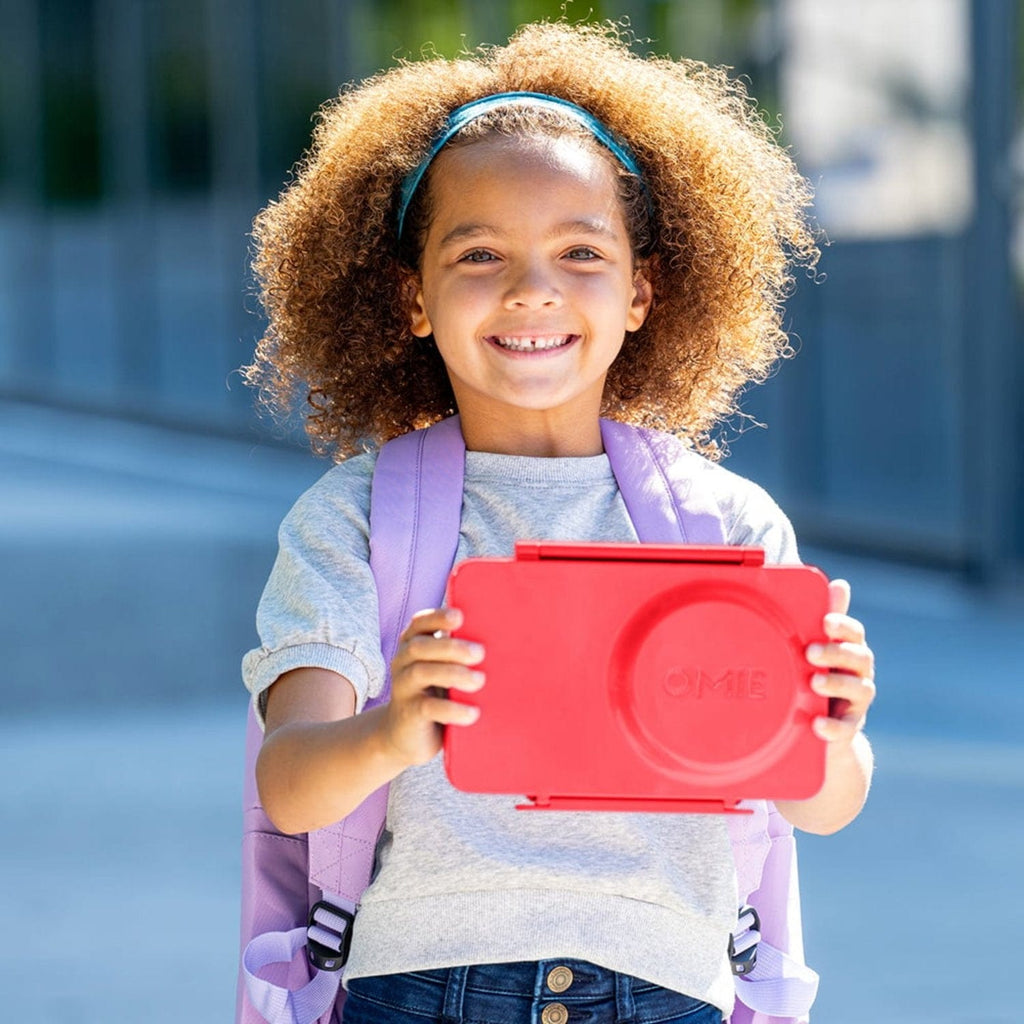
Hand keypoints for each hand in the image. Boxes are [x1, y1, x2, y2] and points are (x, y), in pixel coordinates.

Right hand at [383, 607, 485, 766]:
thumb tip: (499, 635)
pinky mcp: (409, 714)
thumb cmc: (434, 693)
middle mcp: (402, 662)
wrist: (407, 736)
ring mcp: (403, 688)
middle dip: (451, 647)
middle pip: (420, 646)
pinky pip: (427, 707)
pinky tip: (473, 713)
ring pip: (422, 672)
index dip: (438, 617)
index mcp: (412, 645)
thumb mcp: (442, 669)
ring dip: (453, 674)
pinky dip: (452, 709)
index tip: (460, 617)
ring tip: (479, 681)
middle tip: (480, 653)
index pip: (420, 623)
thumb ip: (457, 652)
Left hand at [806, 579, 875, 747]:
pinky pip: (846, 728)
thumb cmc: (820, 677)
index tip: (825, 621)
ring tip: (813, 682)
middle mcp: (859, 674)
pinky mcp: (850, 728)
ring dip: (836, 684)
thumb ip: (826, 617)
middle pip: (858, 658)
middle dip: (836, 653)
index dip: (842, 626)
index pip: (854, 633)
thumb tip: (838, 583)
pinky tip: (818, 724)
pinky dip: (834, 727)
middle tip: (810, 651)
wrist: (825, 729)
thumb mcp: (820, 648)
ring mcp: (857, 702)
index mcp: (849, 651)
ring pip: (858, 690)